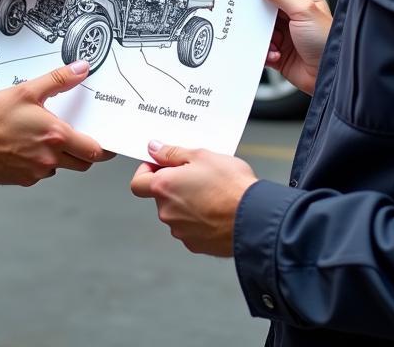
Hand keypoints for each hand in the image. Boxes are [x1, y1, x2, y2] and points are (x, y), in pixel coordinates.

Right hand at [0, 60, 113, 185]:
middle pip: (82, 163)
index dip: (105, 148)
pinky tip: (27, 147)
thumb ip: (58, 80)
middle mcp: (49, 158)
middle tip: (78, 137)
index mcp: (55, 136)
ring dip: (60, 156)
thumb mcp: (27, 90)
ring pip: (60, 167)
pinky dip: (40, 162)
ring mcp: (35, 172)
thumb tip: (80, 69)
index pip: (94, 150)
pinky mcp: (22, 179)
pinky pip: (40, 173)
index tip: (109, 143)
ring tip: (44, 137)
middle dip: (84, 152)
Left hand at [130, 141, 257, 255]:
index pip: (138, 182)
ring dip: (188, 202)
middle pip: (161, 196)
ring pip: (177, 212)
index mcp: (164, 187)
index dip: (147, 171)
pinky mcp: (196, 245)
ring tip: (213, 192)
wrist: (255, 219)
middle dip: (175, 185)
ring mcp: (181, 231)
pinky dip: (199, 219)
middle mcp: (167, 212)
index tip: (162, 165)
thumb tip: (154, 149)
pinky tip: (218, 210)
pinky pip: (191, 228)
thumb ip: (172, 153)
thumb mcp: (202, 156)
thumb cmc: (231, 185)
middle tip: (198, 174)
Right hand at [256, 0, 331, 95]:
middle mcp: (293, 13)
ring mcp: (285, 32)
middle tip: (248, 3)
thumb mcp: (303, 11)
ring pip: (260, 24)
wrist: (328, 78)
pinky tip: (276, 53)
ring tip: (271, 38)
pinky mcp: (278, 50)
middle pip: (266, 0)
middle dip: (257, 4)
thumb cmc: (327, 42)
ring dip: (261, 31)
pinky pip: (261, 45)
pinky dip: (264, 49)